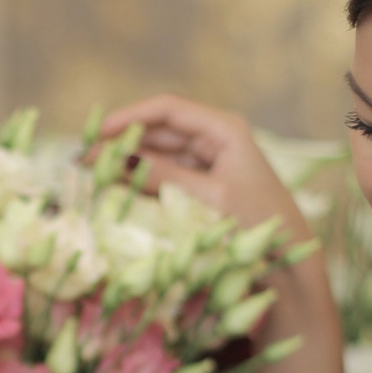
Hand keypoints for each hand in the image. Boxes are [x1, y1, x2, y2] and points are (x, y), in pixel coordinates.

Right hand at [100, 94, 311, 242]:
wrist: (288, 263)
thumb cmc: (258, 224)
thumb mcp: (208, 198)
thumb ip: (163, 177)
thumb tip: (118, 159)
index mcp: (224, 129)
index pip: (168, 108)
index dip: (130, 117)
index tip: (98, 133)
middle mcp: (215, 139)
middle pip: (159, 131)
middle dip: (123, 142)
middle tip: (83, 159)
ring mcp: (208, 162)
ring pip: (158, 155)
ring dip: (128, 163)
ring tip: (92, 174)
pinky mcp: (202, 186)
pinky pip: (165, 177)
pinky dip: (141, 181)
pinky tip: (116, 189)